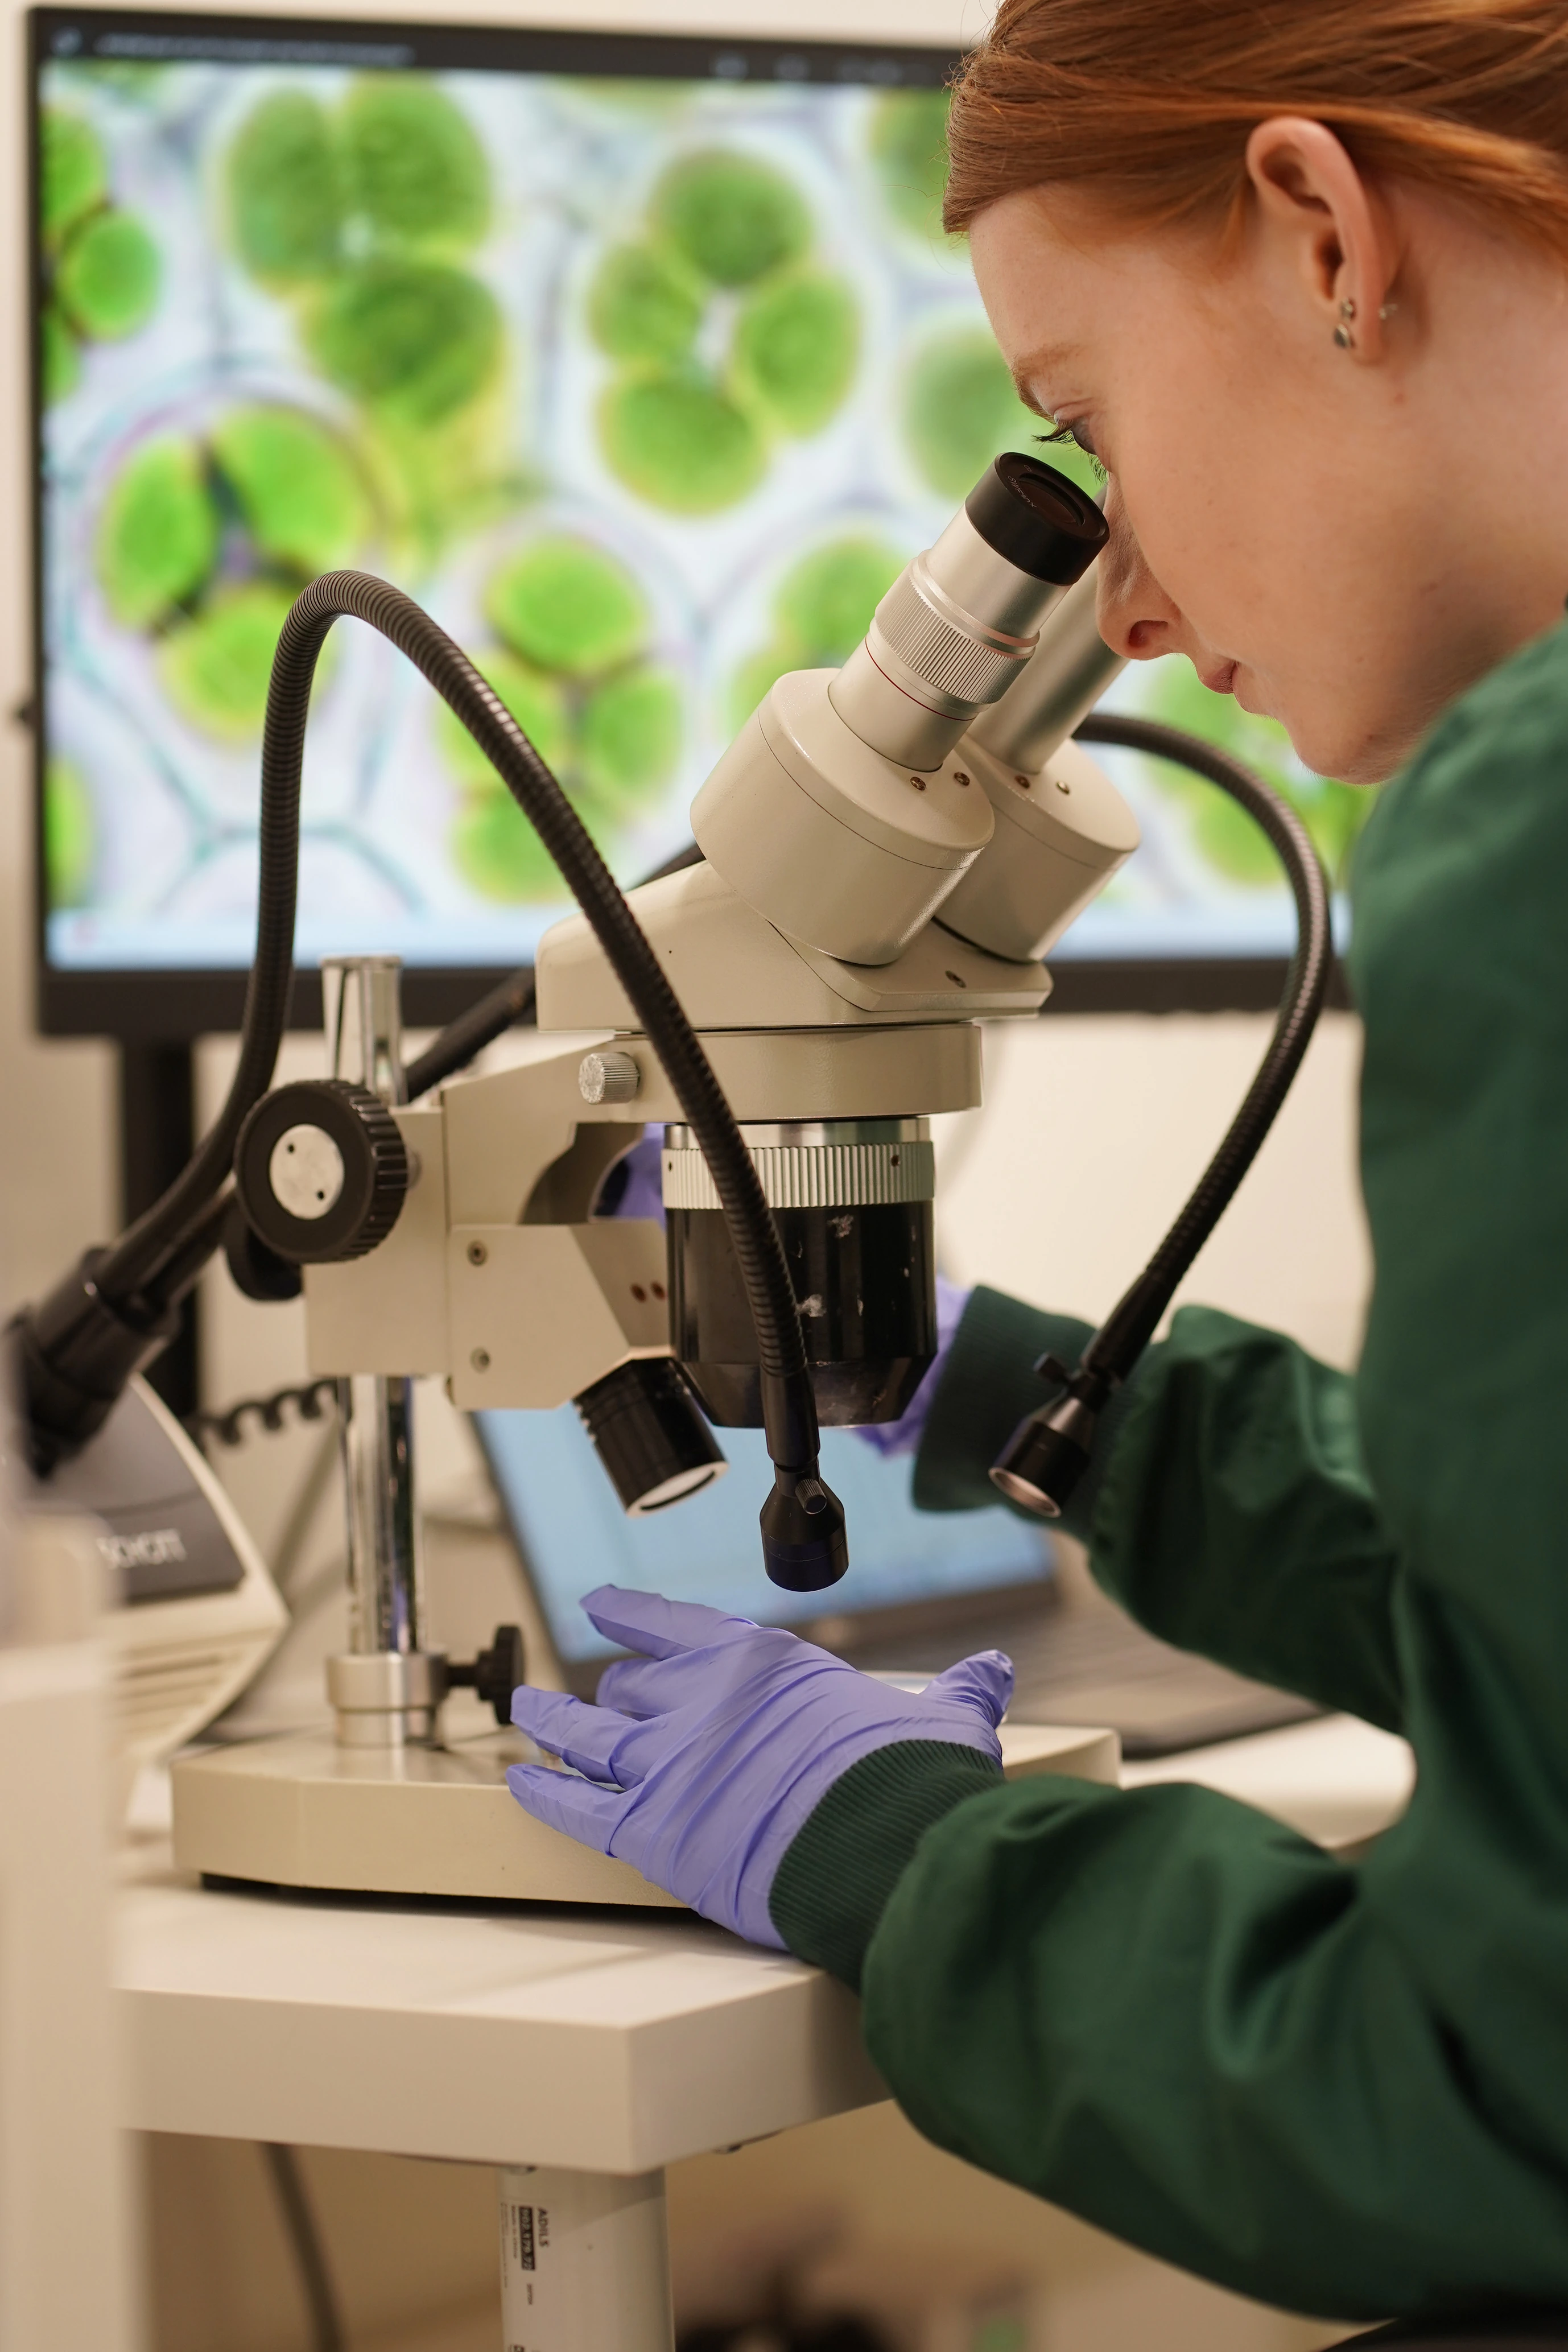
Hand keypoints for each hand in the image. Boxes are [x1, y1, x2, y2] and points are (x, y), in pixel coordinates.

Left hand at [507, 1585, 1011, 1945]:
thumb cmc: (907, 1781)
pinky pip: (570, 1803)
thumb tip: (992, 1672)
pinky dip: (538, 1791)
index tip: (598, 1604)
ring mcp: (663, 1760)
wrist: (883, 1845)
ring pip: (579, 1731)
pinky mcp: (646, 1828)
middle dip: (613, 1697)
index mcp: (756, 1663)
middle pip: (628, 1688)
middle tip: (597, 1702)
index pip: (671, 1623)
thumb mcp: (937, 1720)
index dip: (627, 1614)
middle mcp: (696, 1698)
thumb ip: (955, 1692)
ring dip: (548, 1721)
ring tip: (525, 1713)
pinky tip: (516, 1782)